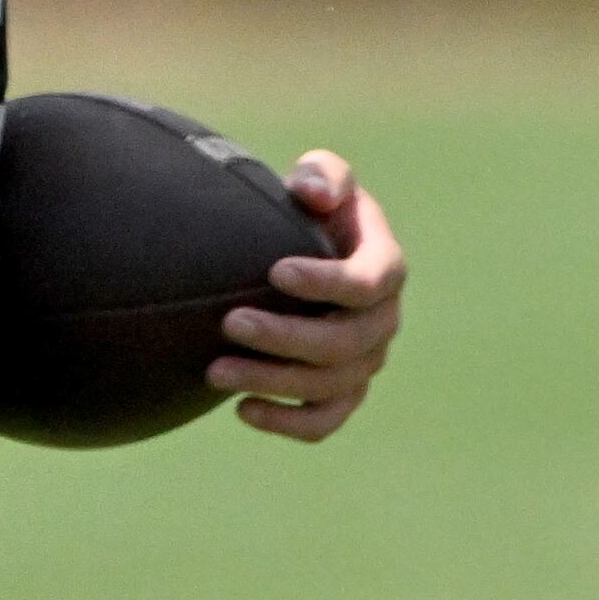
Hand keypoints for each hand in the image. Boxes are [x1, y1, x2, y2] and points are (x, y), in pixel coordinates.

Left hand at [216, 150, 406, 440]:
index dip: (327, 282)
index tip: (274, 271)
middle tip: (229, 322)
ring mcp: (364, 362)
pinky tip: (240, 409)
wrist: (296, 262)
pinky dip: (287, 424)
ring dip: (273, 381)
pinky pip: (325, 422)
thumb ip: (322, 175)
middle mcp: (383, 320)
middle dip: (287, 336)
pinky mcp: (340, 393)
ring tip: (214, 370)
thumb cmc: (308, 216)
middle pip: (346, 342)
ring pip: (331, 386)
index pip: (369, 283)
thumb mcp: (321, 181)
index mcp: (384, 268)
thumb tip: (314, 196)